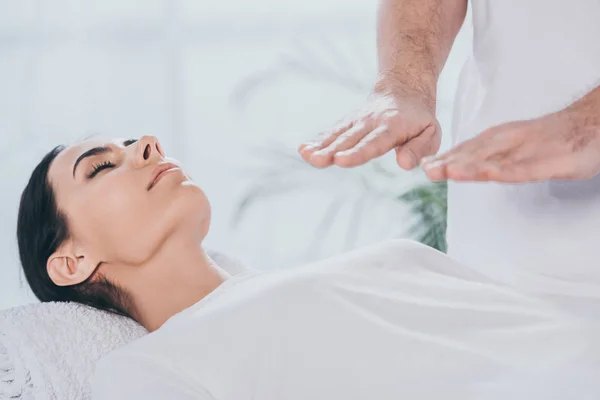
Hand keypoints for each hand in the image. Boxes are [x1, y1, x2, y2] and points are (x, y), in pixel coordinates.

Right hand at [298, 90, 440, 169]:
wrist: (403, 90)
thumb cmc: (419, 119)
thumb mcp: (430, 133)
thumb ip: (419, 149)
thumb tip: (403, 164)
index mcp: (392, 127)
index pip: (374, 142)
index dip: (357, 152)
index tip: (341, 160)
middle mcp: (370, 123)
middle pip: (349, 139)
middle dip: (332, 150)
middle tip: (317, 160)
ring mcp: (356, 122)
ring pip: (337, 135)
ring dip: (320, 146)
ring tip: (306, 155)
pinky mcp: (347, 123)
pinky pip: (331, 132)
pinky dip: (317, 140)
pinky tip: (304, 150)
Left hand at [421, 109, 599, 182]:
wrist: (594, 122)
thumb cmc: (554, 138)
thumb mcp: (517, 146)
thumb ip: (493, 156)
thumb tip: (466, 166)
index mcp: (503, 139)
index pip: (469, 149)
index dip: (447, 158)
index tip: (425, 165)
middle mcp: (512, 142)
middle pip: (477, 153)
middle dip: (451, 162)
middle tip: (427, 169)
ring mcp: (531, 150)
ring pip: (498, 158)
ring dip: (471, 165)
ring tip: (449, 172)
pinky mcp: (551, 160)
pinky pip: (527, 167)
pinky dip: (507, 170)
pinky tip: (491, 174)